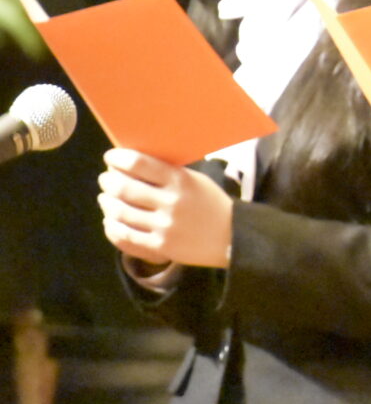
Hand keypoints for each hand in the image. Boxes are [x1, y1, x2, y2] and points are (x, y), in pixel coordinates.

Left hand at [97, 149, 233, 268]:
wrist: (231, 236)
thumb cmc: (210, 203)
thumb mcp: (195, 181)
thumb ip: (167, 173)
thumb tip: (130, 164)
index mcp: (180, 181)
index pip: (140, 164)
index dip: (118, 159)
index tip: (110, 156)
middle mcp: (171, 203)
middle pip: (124, 189)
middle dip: (108, 181)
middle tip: (105, 178)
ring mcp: (164, 227)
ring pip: (120, 213)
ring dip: (107, 203)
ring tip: (105, 198)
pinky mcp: (160, 247)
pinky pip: (125, 237)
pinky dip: (112, 226)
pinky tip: (110, 220)